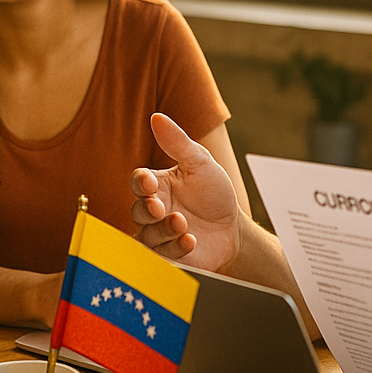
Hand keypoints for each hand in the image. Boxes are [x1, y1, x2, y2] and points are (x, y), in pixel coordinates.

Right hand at [130, 113, 243, 270]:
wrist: (234, 230)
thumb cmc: (214, 193)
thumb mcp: (200, 163)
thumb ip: (178, 142)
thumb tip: (156, 117)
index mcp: (157, 185)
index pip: (138, 182)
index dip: (141, 182)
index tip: (150, 182)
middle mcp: (153, 210)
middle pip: (137, 211)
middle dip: (147, 210)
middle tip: (160, 209)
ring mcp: (158, 234)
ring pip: (147, 235)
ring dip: (163, 230)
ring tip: (183, 224)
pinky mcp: (168, 255)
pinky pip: (161, 255)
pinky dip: (175, 247)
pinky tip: (191, 240)